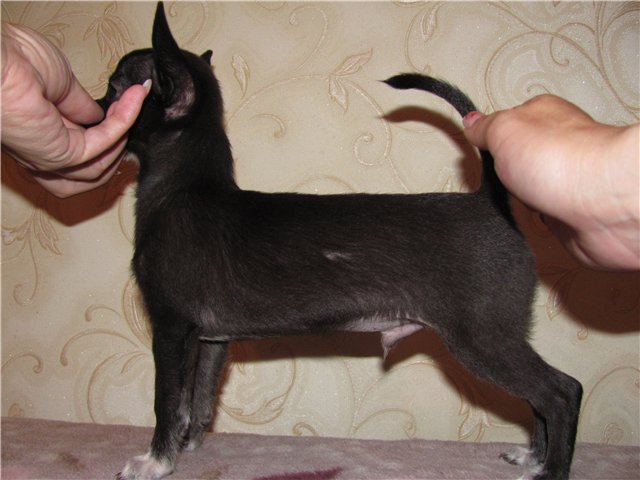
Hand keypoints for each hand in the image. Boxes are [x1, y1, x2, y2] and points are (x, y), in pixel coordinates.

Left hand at [1, 22, 149, 196]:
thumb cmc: (11, 61)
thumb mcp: (62, 83)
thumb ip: (83, 106)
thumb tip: (101, 115)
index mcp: (38, 135)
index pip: (80, 150)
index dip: (106, 135)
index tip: (124, 107)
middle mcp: (41, 152)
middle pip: (89, 172)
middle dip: (117, 151)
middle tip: (132, 120)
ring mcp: (50, 158)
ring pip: (97, 172)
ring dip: (121, 143)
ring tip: (132, 110)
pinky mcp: (63, 154)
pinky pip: (104, 144)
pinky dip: (124, 123)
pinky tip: (133, 101)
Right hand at [463, 95, 638, 270]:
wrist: (602, 204)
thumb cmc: (563, 160)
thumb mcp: (504, 129)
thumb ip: (486, 127)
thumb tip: (472, 121)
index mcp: (543, 117)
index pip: (508, 125)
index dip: (490, 138)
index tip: (478, 145)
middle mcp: (557, 149)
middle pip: (516, 161)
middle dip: (503, 174)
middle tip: (500, 173)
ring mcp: (564, 183)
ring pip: (527, 193)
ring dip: (519, 200)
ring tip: (518, 196)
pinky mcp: (569, 216)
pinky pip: (540, 222)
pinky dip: (531, 224)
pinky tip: (531, 218)